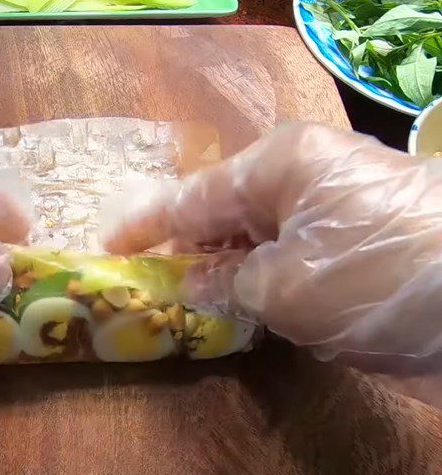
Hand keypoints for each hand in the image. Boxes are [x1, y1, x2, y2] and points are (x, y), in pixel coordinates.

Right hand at [104, 124, 441, 362]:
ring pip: (253, 239)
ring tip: (172, 299)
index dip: (144, 225)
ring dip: (217, 271)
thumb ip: (225, 283)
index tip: (104, 245)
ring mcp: (329, 213)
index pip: (190, 196)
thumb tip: (191, 284)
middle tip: (137, 280)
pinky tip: (229, 309)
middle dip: (181, 247)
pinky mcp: (350, 248)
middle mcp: (301, 179)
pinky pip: (284, 260)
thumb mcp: (281, 285)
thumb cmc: (371, 278)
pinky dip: (255, 284)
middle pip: (221, 212)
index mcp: (277, 165)